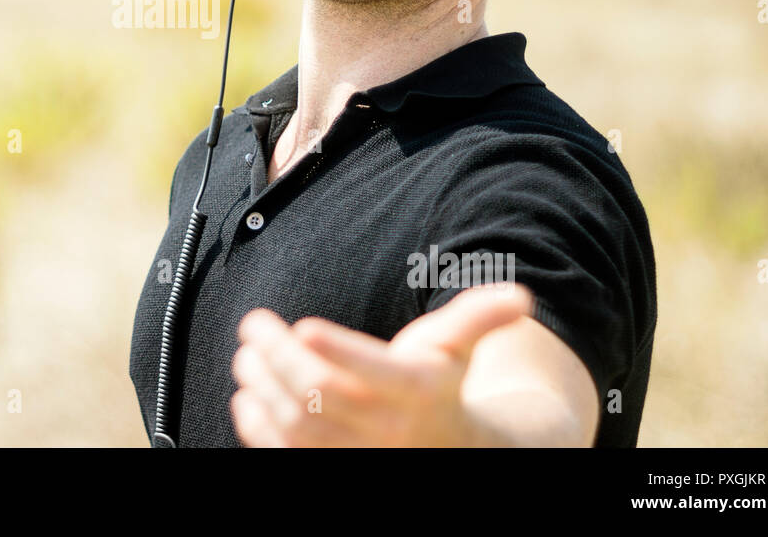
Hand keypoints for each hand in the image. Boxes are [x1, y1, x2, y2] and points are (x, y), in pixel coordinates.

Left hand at [230, 283, 533, 446]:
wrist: (450, 451)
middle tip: (254, 328)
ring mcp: (360, 457)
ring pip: (300, 427)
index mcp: (419, 391)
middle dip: (280, 359)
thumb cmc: (442, 387)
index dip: (339, 350)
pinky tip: (248, 399)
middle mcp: (389, 431)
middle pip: (323, 395)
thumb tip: (520, 297)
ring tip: (247, 356)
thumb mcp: (459, 348)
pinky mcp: (332, 471)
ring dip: (264, 389)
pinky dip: (260, 431)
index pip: (376, 373)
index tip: (303, 326)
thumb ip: (478, 317)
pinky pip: (288, 457)